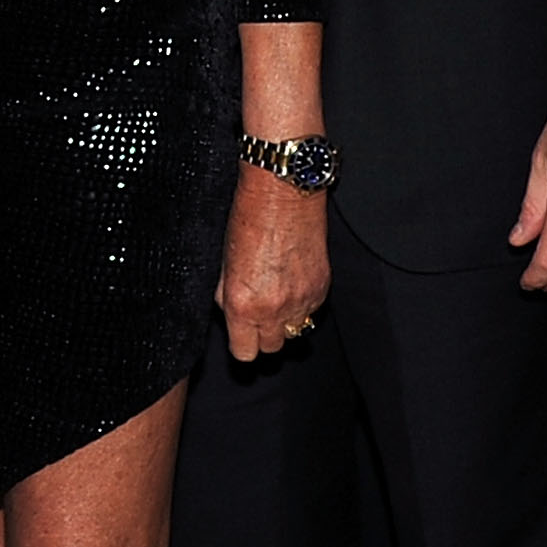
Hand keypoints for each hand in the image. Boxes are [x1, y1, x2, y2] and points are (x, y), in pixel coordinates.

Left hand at [217, 168, 330, 360]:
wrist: (284, 194)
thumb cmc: (249, 219)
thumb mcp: (224, 261)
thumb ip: (226, 294)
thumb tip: (230, 310)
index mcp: (243, 305)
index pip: (245, 353)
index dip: (242, 344)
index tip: (241, 333)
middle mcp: (274, 309)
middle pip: (272, 348)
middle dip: (264, 334)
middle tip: (258, 311)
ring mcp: (301, 300)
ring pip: (296, 332)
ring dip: (286, 320)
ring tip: (277, 294)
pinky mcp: (322, 288)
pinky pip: (312, 310)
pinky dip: (303, 303)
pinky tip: (293, 280)